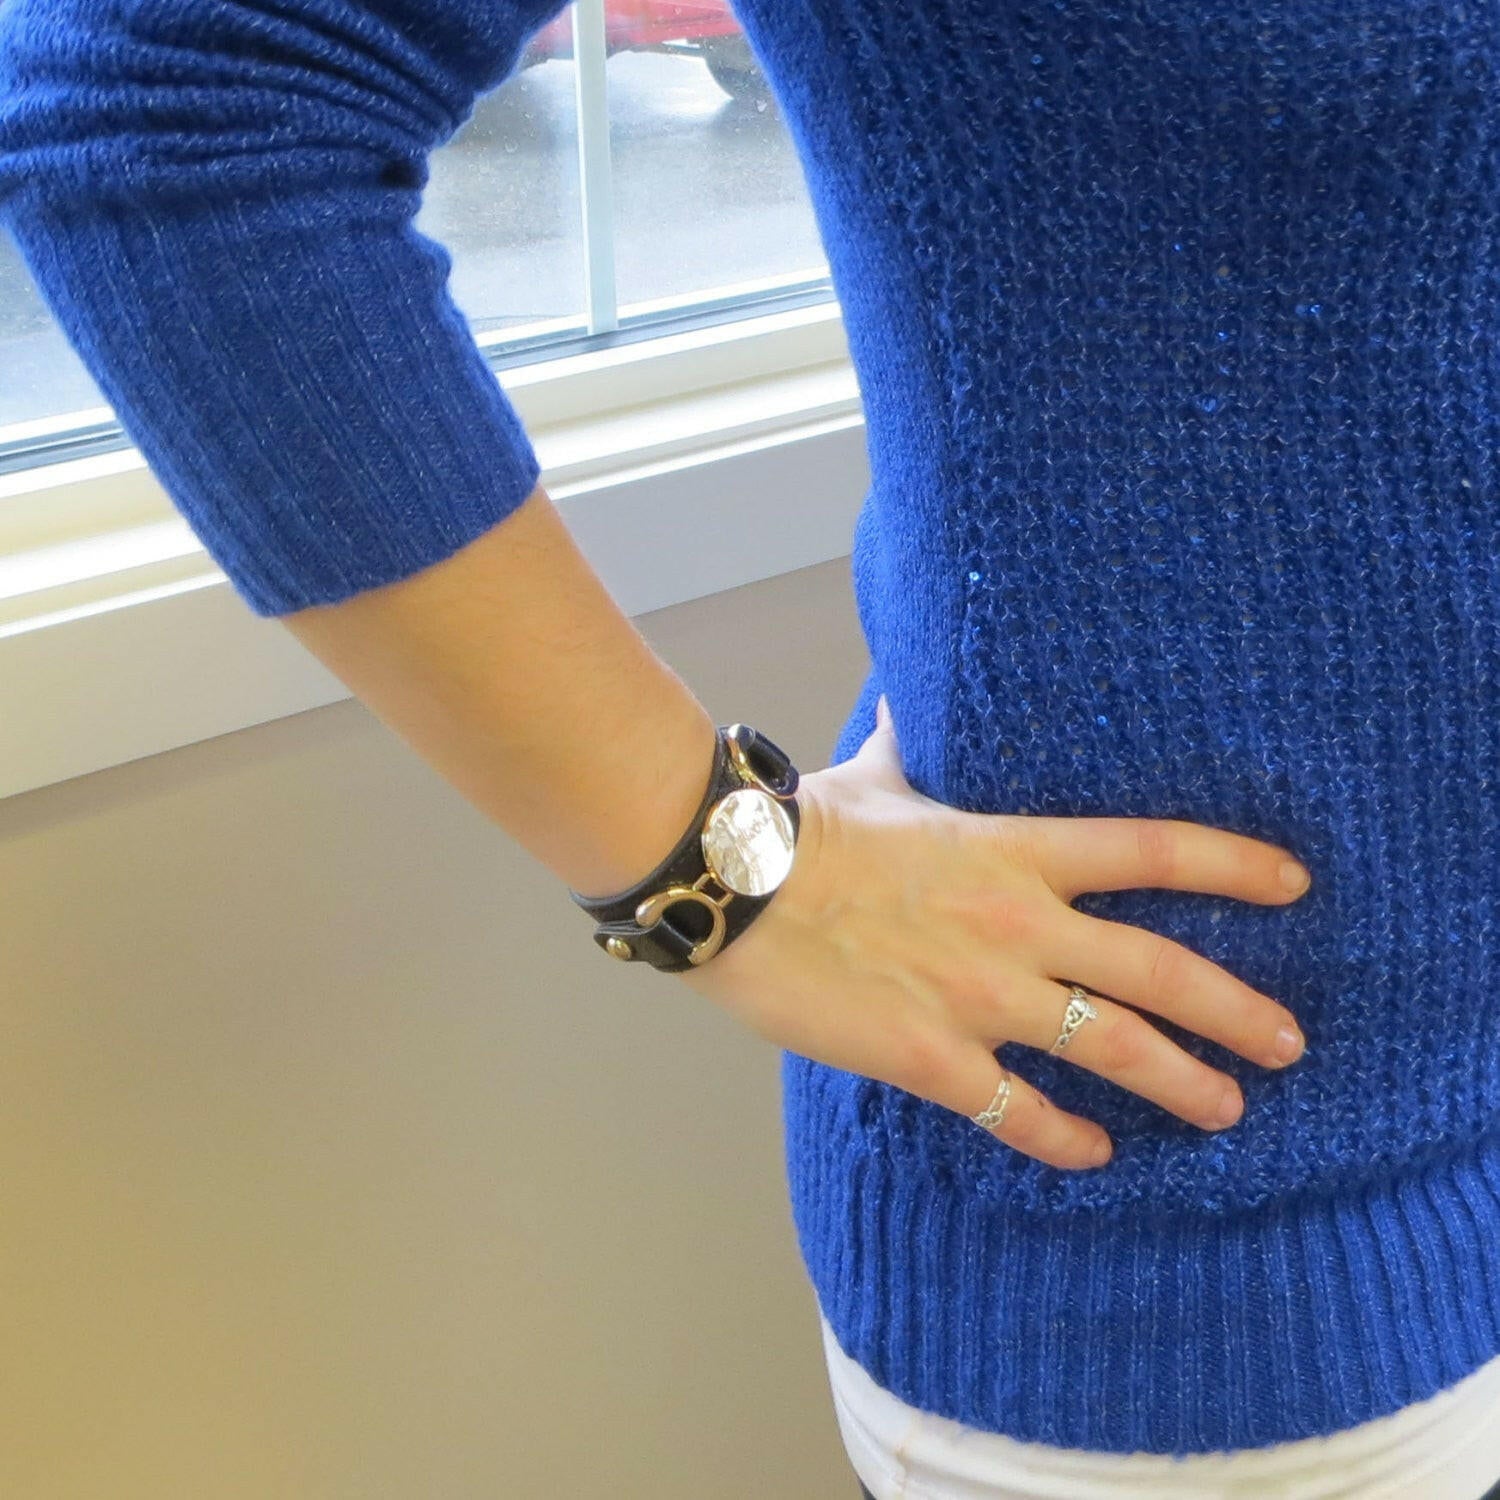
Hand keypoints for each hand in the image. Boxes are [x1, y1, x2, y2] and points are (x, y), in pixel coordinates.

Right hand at [677, 694, 1310, 1170]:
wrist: (732, 882)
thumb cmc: (803, 822)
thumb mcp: (872, 775)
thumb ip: (907, 744)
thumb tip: (904, 705)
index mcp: (1014, 848)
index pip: (1153, 850)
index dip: (1234, 864)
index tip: (1294, 884)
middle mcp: (1018, 925)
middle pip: (1161, 971)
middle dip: (1237, 1012)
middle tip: (1289, 1043)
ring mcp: (980, 995)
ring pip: (1112, 1048)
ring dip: (1182, 1084)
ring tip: (1227, 1109)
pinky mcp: (930, 1055)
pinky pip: (1017, 1112)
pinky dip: (1063, 1139)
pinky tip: (1095, 1154)